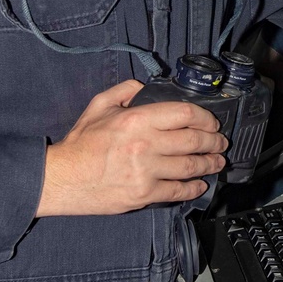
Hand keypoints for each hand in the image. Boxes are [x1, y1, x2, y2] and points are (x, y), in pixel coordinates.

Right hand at [36, 79, 228, 216]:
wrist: (61, 178)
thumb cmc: (80, 144)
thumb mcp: (99, 106)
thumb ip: (125, 91)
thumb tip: (146, 87)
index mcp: (137, 118)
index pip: (185, 114)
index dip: (206, 118)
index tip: (212, 122)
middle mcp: (145, 144)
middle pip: (194, 141)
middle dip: (214, 142)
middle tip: (221, 142)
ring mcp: (146, 171)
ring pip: (191, 167)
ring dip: (210, 164)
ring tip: (217, 162)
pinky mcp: (144, 194)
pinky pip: (178, 191)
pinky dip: (194, 187)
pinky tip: (200, 184)